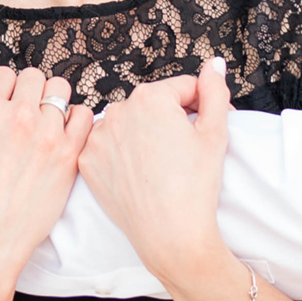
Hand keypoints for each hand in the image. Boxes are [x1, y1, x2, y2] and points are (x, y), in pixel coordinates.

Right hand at [0, 57, 92, 285]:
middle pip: (34, 76)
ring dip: (51, 100)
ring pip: (60, 90)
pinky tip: (61, 135)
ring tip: (41, 124)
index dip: (0, 89)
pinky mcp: (69, 155)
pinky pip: (85, 115)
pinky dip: (76, 119)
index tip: (0, 109)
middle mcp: (18, 116)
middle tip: (20, 116)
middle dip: (26, 91)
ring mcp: (47, 135)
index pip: (4, 73)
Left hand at [78, 57, 230, 284]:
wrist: (171, 236)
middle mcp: (118, 111)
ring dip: (143, 134)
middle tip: (184, 151)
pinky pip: (107, 147)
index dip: (200, 107)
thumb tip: (214, 64)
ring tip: (160, 164)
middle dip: (169, 120)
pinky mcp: (86, 161)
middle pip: (152, 105)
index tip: (205, 129)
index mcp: (150, 98)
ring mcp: (98, 137)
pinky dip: (121, 155)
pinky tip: (138, 173)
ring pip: (128, 124)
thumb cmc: (195, 187)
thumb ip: (214, 91)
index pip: (181, 88)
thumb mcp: (215, 133)